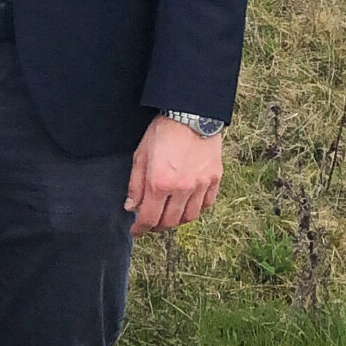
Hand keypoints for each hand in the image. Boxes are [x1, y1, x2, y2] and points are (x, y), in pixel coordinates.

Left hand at [125, 115, 223, 235]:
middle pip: (170, 221)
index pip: (149, 218)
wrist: (191, 114)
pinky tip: (187, 206)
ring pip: (189, 217)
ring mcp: (201, 185)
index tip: (136, 231)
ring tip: (168, 216)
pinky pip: (206, 205)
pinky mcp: (215, 180)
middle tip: (150, 223)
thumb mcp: (140, 155)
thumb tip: (131, 207)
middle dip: (157, 226)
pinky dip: (196, 210)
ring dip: (176, 221)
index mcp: (159, 183)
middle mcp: (182, 189)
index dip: (141, 229)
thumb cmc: (162, 131)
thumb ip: (135, 184)